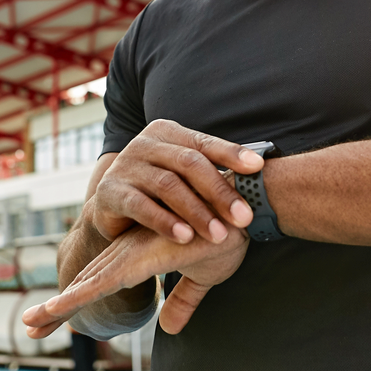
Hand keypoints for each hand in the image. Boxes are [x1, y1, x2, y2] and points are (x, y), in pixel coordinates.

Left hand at [22, 224, 247, 336]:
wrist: (242, 212)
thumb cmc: (226, 236)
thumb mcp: (202, 279)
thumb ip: (182, 302)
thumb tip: (169, 329)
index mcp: (139, 257)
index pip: (100, 283)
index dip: (76, 300)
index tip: (52, 319)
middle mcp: (129, 254)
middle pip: (85, 284)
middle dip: (57, 309)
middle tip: (29, 327)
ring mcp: (132, 256)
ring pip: (85, 285)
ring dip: (58, 307)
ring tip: (31, 325)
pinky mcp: (141, 258)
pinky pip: (104, 282)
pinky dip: (79, 295)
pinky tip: (58, 306)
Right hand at [89, 119, 264, 245]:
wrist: (113, 210)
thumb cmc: (159, 191)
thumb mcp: (184, 177)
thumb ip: (212, 170)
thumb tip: (260, 167)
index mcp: (167, 133)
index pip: (204, 142)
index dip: (232, 154)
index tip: (258, 168)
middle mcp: (145, 143)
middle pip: (188, 163)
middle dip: (219, 191)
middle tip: (244, 217)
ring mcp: (125, 165)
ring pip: (167, 185)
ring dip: (196, 212)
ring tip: (218, 235)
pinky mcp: (109, 192)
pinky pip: (140, 205)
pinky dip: (164, 222)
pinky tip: (185, 237)